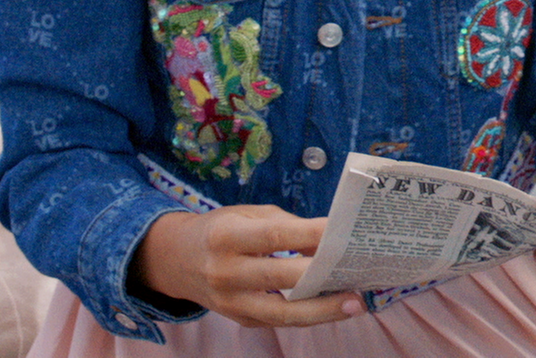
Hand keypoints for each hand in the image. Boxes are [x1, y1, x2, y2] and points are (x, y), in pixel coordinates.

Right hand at [133, 205, 362, 328]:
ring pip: (282, 313)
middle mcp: (225, 272)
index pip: (275, 236)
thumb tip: (329, 241)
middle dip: (322, 276)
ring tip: (355, 303)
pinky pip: (279, 321)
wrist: (176, 261)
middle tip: (359, 273)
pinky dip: (308, 315)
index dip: (310, 235)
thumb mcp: (247, 215)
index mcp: (225, 235)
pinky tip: (333, 308)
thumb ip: (287, 226)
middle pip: (280, 277)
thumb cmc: (221, 230)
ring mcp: (231, 302)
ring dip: (322, 310)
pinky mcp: (240, 320)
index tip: (344, 233)